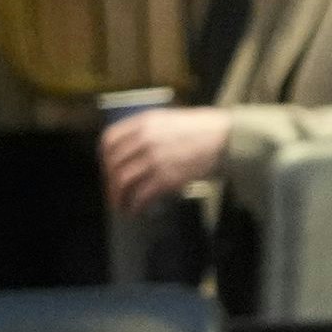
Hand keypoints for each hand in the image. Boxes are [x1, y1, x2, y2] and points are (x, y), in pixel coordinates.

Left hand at [100, 106, 231, 212]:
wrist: (226, 139)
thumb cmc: (204, 129)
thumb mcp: (170, 119)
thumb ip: (150, 130)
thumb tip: (135, 149)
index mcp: (143, 123)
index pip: (109, 140)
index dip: (104, 158)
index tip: (108, 169)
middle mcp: (144, 140)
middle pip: (114, 164)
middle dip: (110, 183)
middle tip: (115, 194)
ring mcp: (154, 159)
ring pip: (123, 182)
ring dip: (119, 198)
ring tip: (122, 207)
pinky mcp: (166, 178)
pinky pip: (141, 195)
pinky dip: (136, 205)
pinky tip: (137, 211)